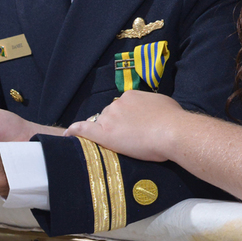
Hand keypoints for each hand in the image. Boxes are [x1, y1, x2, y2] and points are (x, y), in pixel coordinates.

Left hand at [65, 90, 185, 161]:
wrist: (172, 132)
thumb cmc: (173, 119)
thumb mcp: (164, 103)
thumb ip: (152, 105)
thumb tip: (153, 109)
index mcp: (131, 96)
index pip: (122, 107)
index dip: (126, 118)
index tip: (133, 127)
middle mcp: (117, 104)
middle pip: (110, 115)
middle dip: (117, 125)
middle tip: (132, 138)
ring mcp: (109, 118)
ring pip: (102, 124)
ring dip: (108, 132)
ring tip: (124, 145)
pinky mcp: (104, 134)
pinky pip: (84, 130)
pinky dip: (75, 131)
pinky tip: (67, 135)